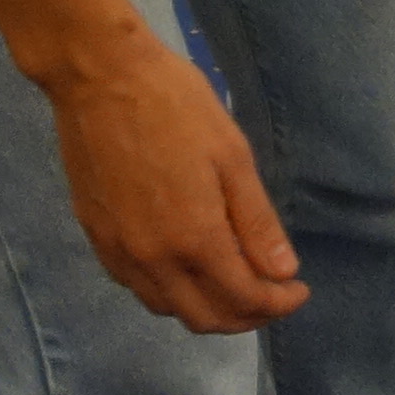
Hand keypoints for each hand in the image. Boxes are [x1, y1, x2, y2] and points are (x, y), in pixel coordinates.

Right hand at [49, 31, 306, 331]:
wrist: (98, 77)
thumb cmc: (175, 105)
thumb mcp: (231, 156)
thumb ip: (256, 222)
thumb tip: (282, 273)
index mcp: (194, 238)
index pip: (244, 298)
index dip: (278, 303)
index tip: (298, 289)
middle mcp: (152, 259)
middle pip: (204, 318)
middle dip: (246, 315)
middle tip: (272, 292)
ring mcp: (118, 250)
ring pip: (166, 308)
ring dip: (205, 307)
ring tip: (232, 281)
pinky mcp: (95, 236)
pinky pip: (135, 285)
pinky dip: (168, 291)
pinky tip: (184, 265)